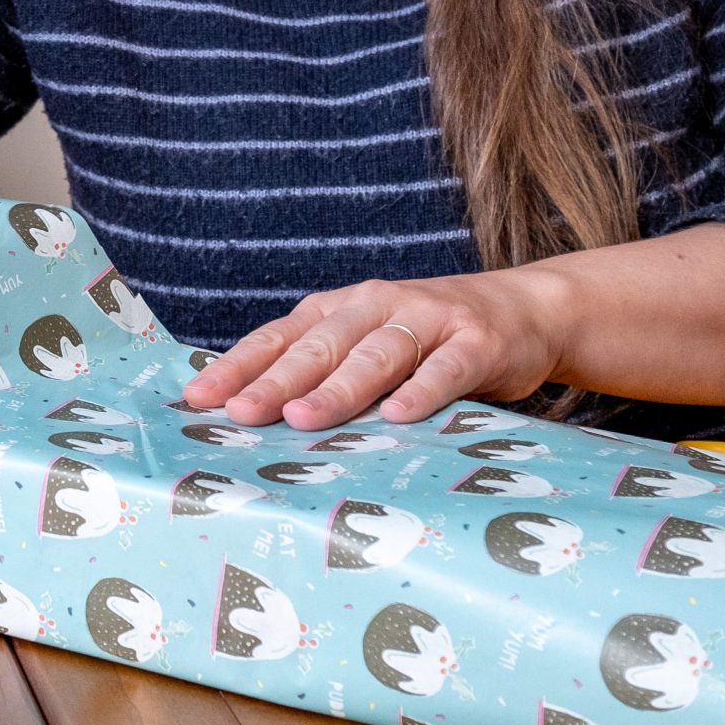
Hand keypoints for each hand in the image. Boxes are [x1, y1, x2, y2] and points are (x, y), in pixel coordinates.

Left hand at [182, 268, 570, 429]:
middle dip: (277, 381)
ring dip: (339, 387)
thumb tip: (253, 418)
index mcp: (340, 309)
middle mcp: (377, 305)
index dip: (239, 366)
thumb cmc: (428, 339)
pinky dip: (422, 391)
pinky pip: (447, 368)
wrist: (525, 309)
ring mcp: (429, 320)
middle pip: (320, 345)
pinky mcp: (477, 341)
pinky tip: (399, 416)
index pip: (280, 337)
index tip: (198, 399)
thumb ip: (326, 372)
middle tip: (241, 414)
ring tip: (303, 418)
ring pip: (376, 354)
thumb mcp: (370, 344)